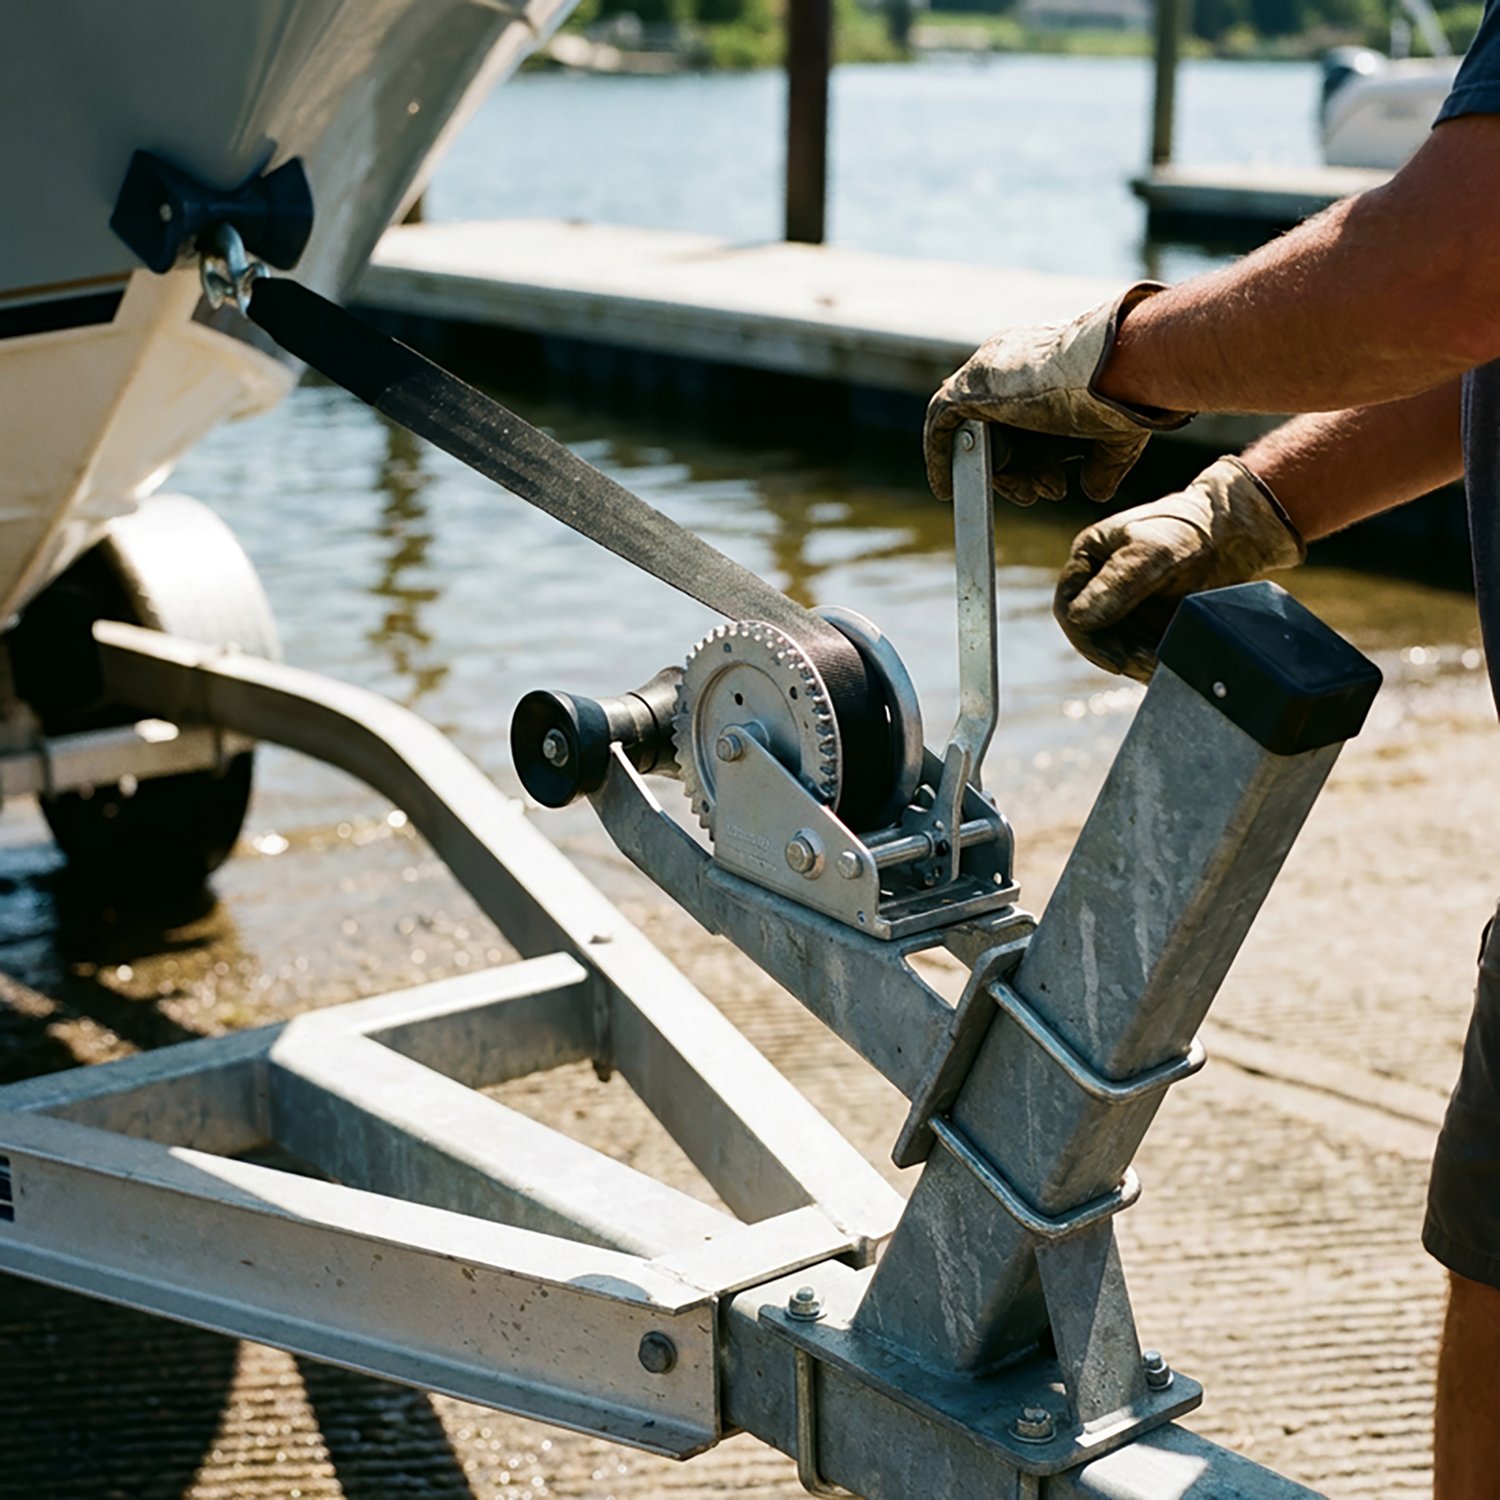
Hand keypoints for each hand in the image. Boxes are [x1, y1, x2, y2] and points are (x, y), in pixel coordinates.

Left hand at [923, 284, 1191, 505]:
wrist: (1123, 364)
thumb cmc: (1127, 391)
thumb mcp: (1114, 434)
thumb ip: (1100, 464)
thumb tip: (1095, 492)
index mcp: (1042, 368)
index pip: (1023, 421)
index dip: (1036, 460)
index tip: (1054, 483)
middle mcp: (1010, 366)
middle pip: (999, 431)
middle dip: (1020, 470)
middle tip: (1043, 491)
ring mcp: (986, 375)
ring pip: (975, 434)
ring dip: (995, 472)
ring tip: (1023, 493)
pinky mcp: (968, 388)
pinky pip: (940, 426)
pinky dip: (940, 457)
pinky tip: (945, 489)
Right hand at [1053, 456, 1305, 681]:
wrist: (1237, 533)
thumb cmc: (1192, 530)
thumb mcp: (1152, 553)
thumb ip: (1115, 584)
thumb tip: (1078, 621)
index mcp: (1089, 557)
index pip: (1068, 609)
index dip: (1088, 639)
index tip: (1118, 659)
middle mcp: (1099, 581)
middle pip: (1091, 634)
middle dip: (1117, 654)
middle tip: (1149, 663)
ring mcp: (1123, 602)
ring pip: (1114, 646)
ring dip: (1135, 661)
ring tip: (1163, 663)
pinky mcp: (1146, 618)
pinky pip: (1137, 649)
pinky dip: (1150, 660)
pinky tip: (1169, 662)